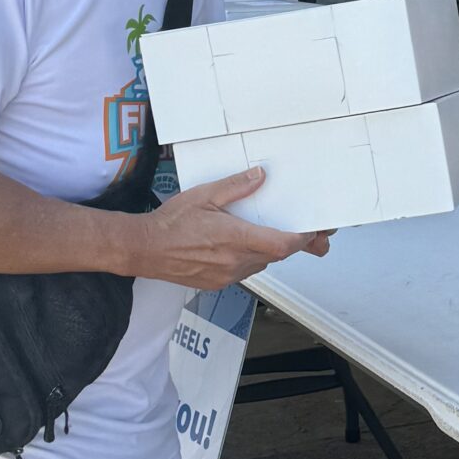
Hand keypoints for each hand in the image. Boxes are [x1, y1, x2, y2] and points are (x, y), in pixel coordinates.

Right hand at [134, 169, 329, 288]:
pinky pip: (244, 272)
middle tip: (308, 235)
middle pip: (276, 256)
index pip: (282, 245)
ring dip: (270, 252)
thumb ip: (235, 186)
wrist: (144, 249)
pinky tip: (243, 247)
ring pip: (261, 264)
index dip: (303, 240)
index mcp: (235, 238)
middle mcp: (235, 261)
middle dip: (292, 245)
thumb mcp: (204, 195)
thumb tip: (260, 176)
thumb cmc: (171, 223)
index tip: (314, 232)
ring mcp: (227, 275)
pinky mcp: (218, 283)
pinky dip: (251, 259)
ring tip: (271, 235)